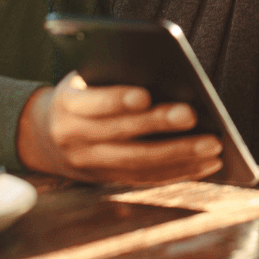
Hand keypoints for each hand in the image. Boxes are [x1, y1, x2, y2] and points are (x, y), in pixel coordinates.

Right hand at [18, 73, 221, 184]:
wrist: (44, 135)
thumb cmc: (81, 94)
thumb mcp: (84, 79)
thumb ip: (113, 78)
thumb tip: (167, 77)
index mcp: (67, 105)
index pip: (92, 102)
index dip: (117, 100)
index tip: (144, 95)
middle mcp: (74, 138)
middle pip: (121, 135)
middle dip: (159, 126)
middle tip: (193, 115)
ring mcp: (90, 165)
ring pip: (137, 163)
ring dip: (179, 155)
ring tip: (214, 146)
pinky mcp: (108, 181)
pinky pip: (147, 179)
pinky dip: (179, 172)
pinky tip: (207, 164)